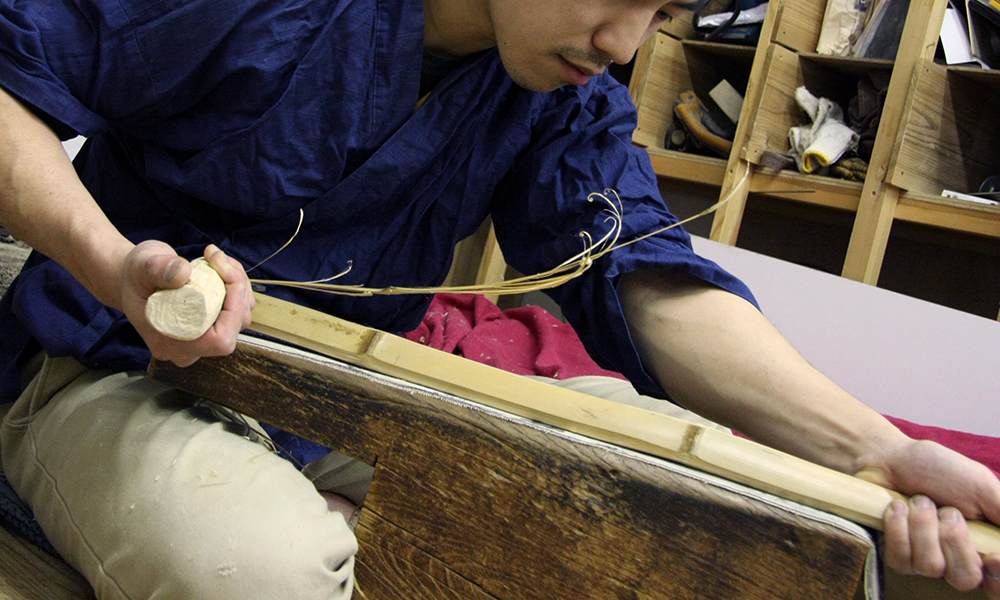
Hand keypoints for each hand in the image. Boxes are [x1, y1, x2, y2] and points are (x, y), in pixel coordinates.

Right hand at [119, 241, 254, 366]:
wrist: (134, 278)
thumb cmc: (134, 276)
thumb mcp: (141, 267)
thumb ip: (158, 269)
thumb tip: (183, 274)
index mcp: (171, 344)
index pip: (219, 340)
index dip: (233, 310)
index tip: (225, 274)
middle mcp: (190, 348)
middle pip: (235, 326)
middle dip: (237, 289)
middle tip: (217, 258)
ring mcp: (204, 337)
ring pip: (240, 316)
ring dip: (239, 284)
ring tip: (216, 258)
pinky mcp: (213, 324)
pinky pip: (238, 309)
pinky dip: (237, 285)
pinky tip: (220, 266)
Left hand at [862, 438, 999, 594]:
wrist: (889, 458)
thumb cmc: (938, 469)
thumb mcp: (982, 486)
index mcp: (984, 544)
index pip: (997, 581)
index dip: (998, 576)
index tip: (992, 557)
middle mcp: (956, 559)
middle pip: (965, 578)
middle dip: (953, 538)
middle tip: (947, 510)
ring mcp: (924, 561)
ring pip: (930, 566)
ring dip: (923, 525)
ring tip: (920, 500)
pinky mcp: (896, 557)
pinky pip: (900, 559)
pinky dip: (899, 527)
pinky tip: (897, 507)